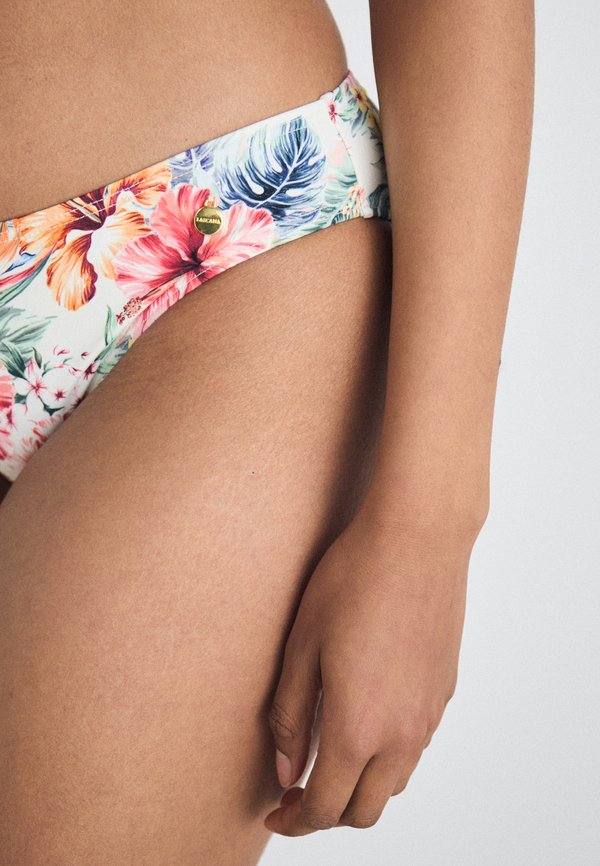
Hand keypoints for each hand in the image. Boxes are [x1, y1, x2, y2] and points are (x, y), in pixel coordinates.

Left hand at [264, 504, 479, 834]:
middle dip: (329, 814)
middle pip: (366, 810)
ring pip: (395, 781)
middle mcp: (402, 735)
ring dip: (361, 786)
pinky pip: (416, 746)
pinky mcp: (444, 691)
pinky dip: (388, 755)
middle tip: (300, 792)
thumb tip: (288, 769)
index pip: (326, 808)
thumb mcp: (302, 645)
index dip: (296, 821)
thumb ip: (292, 715)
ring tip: (332, 755)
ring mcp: (429, 715)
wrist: (417, 539)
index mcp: (358, 729)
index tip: (277, 813)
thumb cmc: (353, 581)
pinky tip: (368, 718)